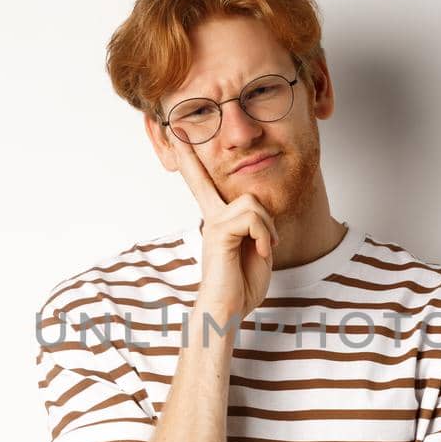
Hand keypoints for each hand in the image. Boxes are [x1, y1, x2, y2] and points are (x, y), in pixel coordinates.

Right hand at [168, 135, 279, 324]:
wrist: (227, 310)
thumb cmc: (241, 286)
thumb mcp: (255, 250)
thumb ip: (256, 227)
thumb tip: (259, 211)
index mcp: (219, 222)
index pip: (204, 187)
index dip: (190, 163)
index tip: (177, 139)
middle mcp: (211, 219)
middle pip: (201, 180)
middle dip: (185, 158)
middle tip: (173, 130)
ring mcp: (213, 225)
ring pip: (251, 203)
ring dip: (267, 226)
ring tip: (264, 247)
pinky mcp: (219, 233)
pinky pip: (252, 219)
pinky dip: (264, 236)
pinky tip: (260, 252)